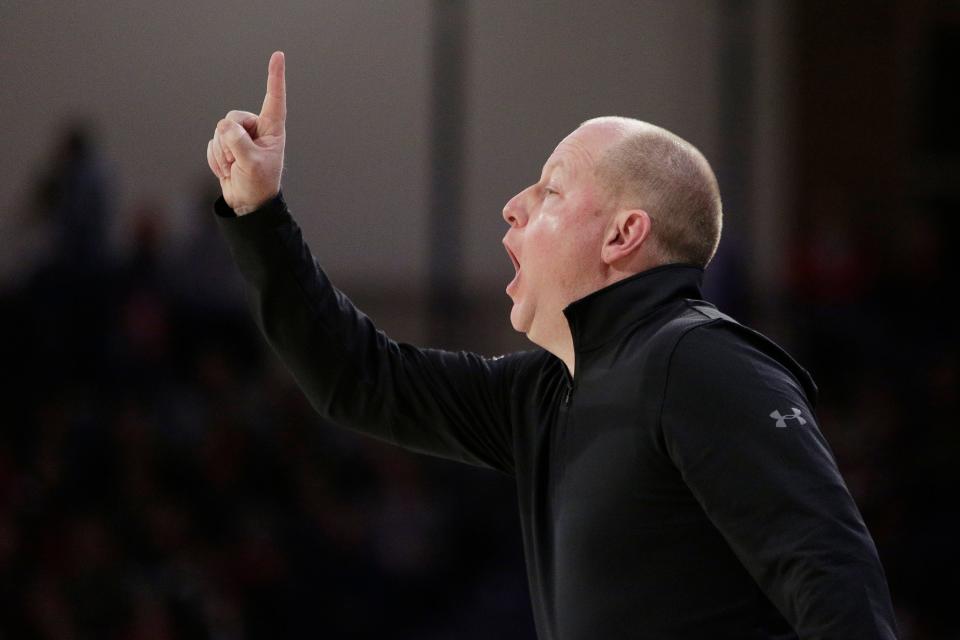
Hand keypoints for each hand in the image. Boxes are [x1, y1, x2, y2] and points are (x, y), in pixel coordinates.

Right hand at [206, 51, 285, 214]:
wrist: (247, 204)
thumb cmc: (258, 185)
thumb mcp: (250, 164)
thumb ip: (237, 142)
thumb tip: (224, 127)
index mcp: (272, 130)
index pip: (274, 99)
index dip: (275, 77)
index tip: (278, 55)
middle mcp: (256, 129)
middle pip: (232, 118)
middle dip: (229, 140)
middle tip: (237, 161)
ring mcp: (240, 137)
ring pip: (219, 131)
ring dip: (222, 153)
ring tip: (234, 168)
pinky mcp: (226, 146)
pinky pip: (212, 144)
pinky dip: (216, 160)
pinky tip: (227, 171)